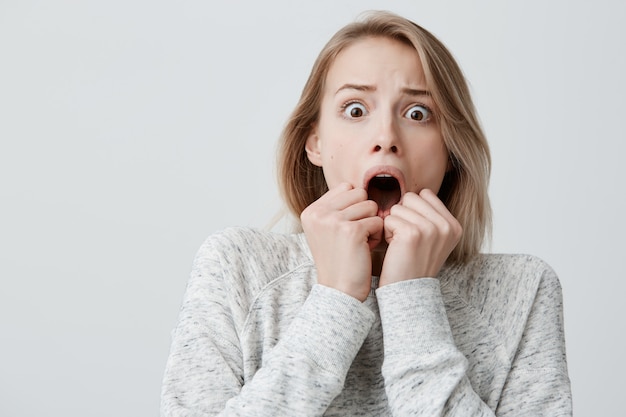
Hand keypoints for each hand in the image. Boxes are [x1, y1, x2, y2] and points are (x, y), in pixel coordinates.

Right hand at [301, 183, 382, 300]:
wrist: (339, 291)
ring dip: (371, 224)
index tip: (347, 228)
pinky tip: (365, 249)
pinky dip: (376, 236)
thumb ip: (337, 207)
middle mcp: (319, 213)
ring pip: (370, 206)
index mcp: (311, 211)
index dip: (354, 206)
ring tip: (360, 242)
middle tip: (356, 235)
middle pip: (359, 193)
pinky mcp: (351, 230)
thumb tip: (359, 187)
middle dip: (364, 213)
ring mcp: (333, 220)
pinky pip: (377, 221)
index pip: (345, 187)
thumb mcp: (327, 230)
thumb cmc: (340, 261)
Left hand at [379, 189, 461, 285]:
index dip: (413, 211)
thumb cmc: (413, 263)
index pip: (425, 194)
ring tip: (400, 245)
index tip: (415, 233)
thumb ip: (429, 215)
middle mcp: (446, 226)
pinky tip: (394, 248)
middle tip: (405, 239)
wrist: (407, 291)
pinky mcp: (412, 233)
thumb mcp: (432, 239)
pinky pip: (389, 219)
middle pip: (411, 197)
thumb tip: (415, 192)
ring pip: (398, 207)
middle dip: (402, 215)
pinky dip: (386, 232)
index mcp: (454, 225)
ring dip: (393, 224)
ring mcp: (431, 229)